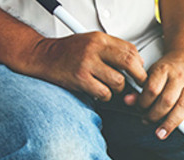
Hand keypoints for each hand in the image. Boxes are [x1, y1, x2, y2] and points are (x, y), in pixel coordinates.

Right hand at [30, 32, 146, 100]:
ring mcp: (87, 64)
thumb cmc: (70, 51)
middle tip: (139, 83)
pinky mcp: (80, 79)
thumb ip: (114, 50)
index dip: (140, 64)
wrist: (44, 56)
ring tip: (111, 86)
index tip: (140, 72)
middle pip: (128, 63)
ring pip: (118, 81)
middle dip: (139, 77)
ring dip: (118, 89)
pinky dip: (106, 96)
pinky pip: (104, 92)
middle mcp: (94, 49)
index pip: (130, 50)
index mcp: (100, 39)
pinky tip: (100, 92)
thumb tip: (138, 63)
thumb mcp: (92, 42)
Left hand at [125, 50, 183, 139]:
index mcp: (164, 70)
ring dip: (170, 123)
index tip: (139, 108)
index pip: (152, 90)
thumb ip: (140, 88)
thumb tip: (128, 101)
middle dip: (154, 115)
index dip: (143, 103)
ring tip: (161, 133)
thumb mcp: (151, 72)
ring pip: (182, 107)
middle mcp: (179, 77)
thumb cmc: (168, 67)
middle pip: (167, 101)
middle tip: (147, 120)